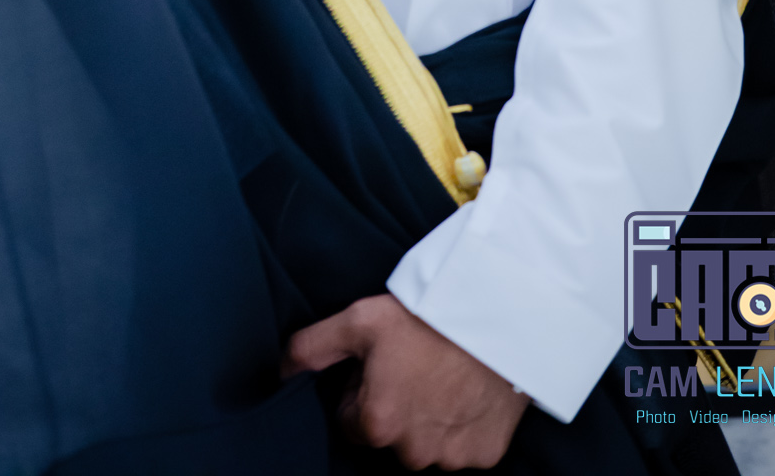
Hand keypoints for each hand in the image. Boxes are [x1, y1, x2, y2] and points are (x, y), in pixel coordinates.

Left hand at [285, 294, 528, 470]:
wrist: (496, 315)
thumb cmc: (423, 317)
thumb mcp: (359, 320)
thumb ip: (311, 348)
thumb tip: (279, 371)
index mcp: (377, 425)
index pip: (351, 423)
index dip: (362, 392)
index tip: (381, 366)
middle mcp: (413, 452)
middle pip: (389, 436)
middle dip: (394, 408)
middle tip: (412, 367)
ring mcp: (452, 458)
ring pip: (426, 444)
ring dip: (427, 419)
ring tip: (440, 374)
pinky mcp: (485, 455)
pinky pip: (463, 447)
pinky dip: (462, 425)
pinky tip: (465, 390)